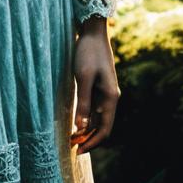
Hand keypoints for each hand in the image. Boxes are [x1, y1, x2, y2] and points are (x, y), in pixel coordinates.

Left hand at [69, 15, 119, 154]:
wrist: (92, 32)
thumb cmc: (87, 52)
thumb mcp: (83, 77)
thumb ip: (84, 102)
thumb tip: (82, 127)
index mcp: (110, 97)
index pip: (105, 129)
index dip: (93, 143)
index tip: (78, 151)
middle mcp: (111, 97)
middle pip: (103, 126)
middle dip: (89, 139)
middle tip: (71, 146)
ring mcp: (105, 91)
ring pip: (98, 118)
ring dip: (87, 129)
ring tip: (71, 137)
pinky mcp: (98, 85)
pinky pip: (94, 108)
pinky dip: (86, 117)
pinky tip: (76, 120)